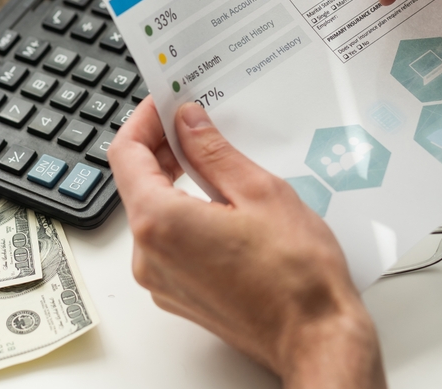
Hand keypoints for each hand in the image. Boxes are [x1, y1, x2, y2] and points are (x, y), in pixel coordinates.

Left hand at [109, 97, 385, 388]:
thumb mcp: (258, 190)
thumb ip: (212, 150)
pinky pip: (166, 241)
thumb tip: (187, 122)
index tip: (164, 104)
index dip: (144, 120)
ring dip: (173, 180)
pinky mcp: (177, 293)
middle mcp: (148, 256)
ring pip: (152, 212)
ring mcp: (160, 280)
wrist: (316, 338)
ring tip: (213, 159)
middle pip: (135, 183)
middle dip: (161, 148)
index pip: (126, 153)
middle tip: (194, 123)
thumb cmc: (296, 275)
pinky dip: (182, 212)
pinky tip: (218, 200)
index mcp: (159, 223)